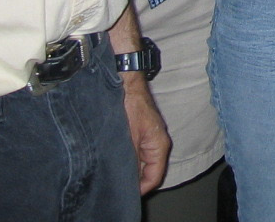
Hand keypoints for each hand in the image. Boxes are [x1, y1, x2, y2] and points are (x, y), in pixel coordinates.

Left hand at [121, 75, 171, 193]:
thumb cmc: (130, 106)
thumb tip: (128, 180)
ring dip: (131, 167)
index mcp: (159, 145)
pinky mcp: (140, 130)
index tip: (125, 192)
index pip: (154, 177)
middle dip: (135, 179)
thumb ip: (131, 161)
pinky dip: (128, 157)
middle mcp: (157, 142)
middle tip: (118, 183)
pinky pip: (137, 151)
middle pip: (149, 170)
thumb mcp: (128, 139)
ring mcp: (149, 136)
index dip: (140, 189)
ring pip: (142, 161)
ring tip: (115, 171)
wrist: (126, 82)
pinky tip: (115, 157)